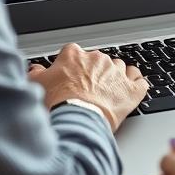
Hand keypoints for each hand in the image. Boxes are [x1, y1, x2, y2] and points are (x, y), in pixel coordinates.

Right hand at [30, 43, 146, 130]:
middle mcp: (98, 58)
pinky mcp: (132, 89)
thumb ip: (36, 73)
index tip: (68, 77)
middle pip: (97, 60)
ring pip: (118, 68)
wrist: (76, 121)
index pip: (73, 54)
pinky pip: (139, 81)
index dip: (71, 67)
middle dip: (93, 72)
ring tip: (105, 93)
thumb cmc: (55, 104)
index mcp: (75, 55)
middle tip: (85, 90)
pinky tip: (128, 91)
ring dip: (113, 78)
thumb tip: (36, 69)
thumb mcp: (36, 86)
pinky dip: (135, 84)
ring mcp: (117, 72)